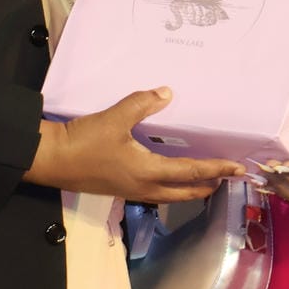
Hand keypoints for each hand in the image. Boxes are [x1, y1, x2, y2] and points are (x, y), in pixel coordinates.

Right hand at [24, 88, 244, 202]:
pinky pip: (155, 192)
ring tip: (204, 180)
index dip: (216, 169)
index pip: (191, 172)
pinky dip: (170, 187)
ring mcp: (131, 191)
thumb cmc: (84, 142)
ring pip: (170, 195)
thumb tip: (167, 93)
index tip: (238, 169)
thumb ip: (142, 104)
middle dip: (207, 186)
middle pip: (185, 192)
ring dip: (189, 189)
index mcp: (148, 172)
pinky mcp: (119, 188)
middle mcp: (144, 187)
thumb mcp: (114, 118)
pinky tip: (167, 175)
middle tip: (226, 179)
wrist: (50, 160)